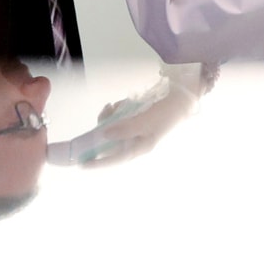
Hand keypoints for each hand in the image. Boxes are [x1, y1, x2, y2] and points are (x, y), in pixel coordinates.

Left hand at [48, 76, 197, 167]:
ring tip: (112, 106)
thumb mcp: (144, 121)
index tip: (82, 165)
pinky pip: (117, 120)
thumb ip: (124, 128)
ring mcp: (134, 132)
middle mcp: (135, 143)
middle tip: (104, 113)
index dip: (98, 163)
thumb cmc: (165, 114)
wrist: (181, 99)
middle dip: (102, 129)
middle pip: (110, 142)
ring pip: (112, 129)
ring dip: (109, 117)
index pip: (115, 159)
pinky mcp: (134, 121)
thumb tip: (104, 134)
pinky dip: (115, 112)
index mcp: (139, 148)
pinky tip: (116, 104)